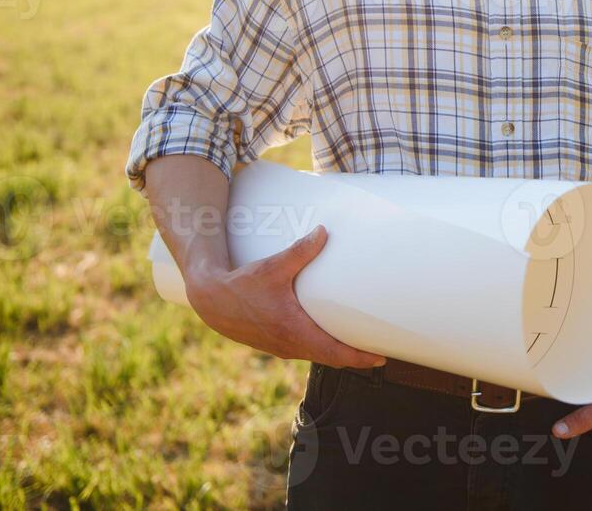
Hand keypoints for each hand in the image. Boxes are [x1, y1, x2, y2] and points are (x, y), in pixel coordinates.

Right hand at [184, 224, 386, 369]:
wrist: (210, 301)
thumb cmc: (241, 285)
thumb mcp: (273, 267)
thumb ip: (300, 251)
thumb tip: (324, 231)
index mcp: (295, 331)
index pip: (336, 353)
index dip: (360, 358)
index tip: (381, 359)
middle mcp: (290, 345)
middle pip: (332, 358)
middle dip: (356, 357)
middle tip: (381, 352)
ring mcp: (282, 348)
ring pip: (319, 356)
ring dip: (340, 354)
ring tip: (362, 344)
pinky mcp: (276, 344)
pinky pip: (306, 351)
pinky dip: (323, 349)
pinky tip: (331, 338)